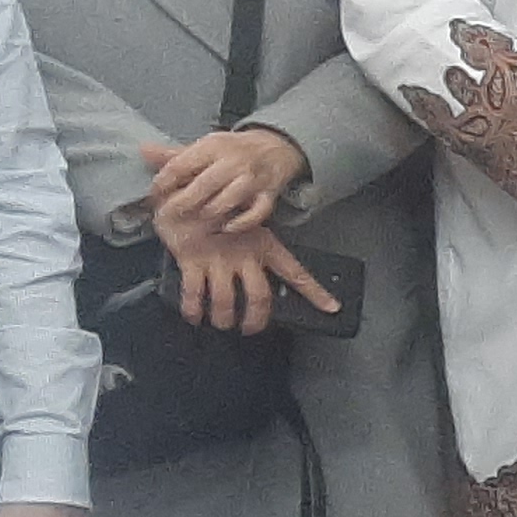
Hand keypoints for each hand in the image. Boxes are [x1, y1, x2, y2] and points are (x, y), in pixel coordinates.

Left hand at [143, 128, 308, 235]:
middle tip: (170, 213)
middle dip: (183, 202)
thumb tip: (143, 151)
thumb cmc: (235, 150)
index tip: (155, 194)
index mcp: (213, 147)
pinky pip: (257, 213)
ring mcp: (253, 179)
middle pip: (203, 185)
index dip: (163, 182)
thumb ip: (175, 154)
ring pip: (228, 199)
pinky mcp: (269, 194)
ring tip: (197, 219)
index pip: (182, 165)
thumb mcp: (206, 146)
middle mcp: (234, 162)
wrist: (276, 147)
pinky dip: (242, 223)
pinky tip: (227, 227)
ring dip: (209, 212)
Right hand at [160, 220, 336, 334]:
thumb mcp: (246, 219)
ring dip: (224, 318)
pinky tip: (195, 317)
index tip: (331, 307)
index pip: (295, 272)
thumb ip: (259, 240)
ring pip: (226, 301)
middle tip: (250, 329)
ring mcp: (218, 259)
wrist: (186, 188)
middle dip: (255, 319)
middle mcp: (244, 255)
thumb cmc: (217, 204)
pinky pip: (194, 293)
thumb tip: (277, 260)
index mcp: (264, 244)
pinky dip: (193, 310)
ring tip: (223, 324)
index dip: (315, 292)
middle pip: (259, 297)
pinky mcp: (192, 261)